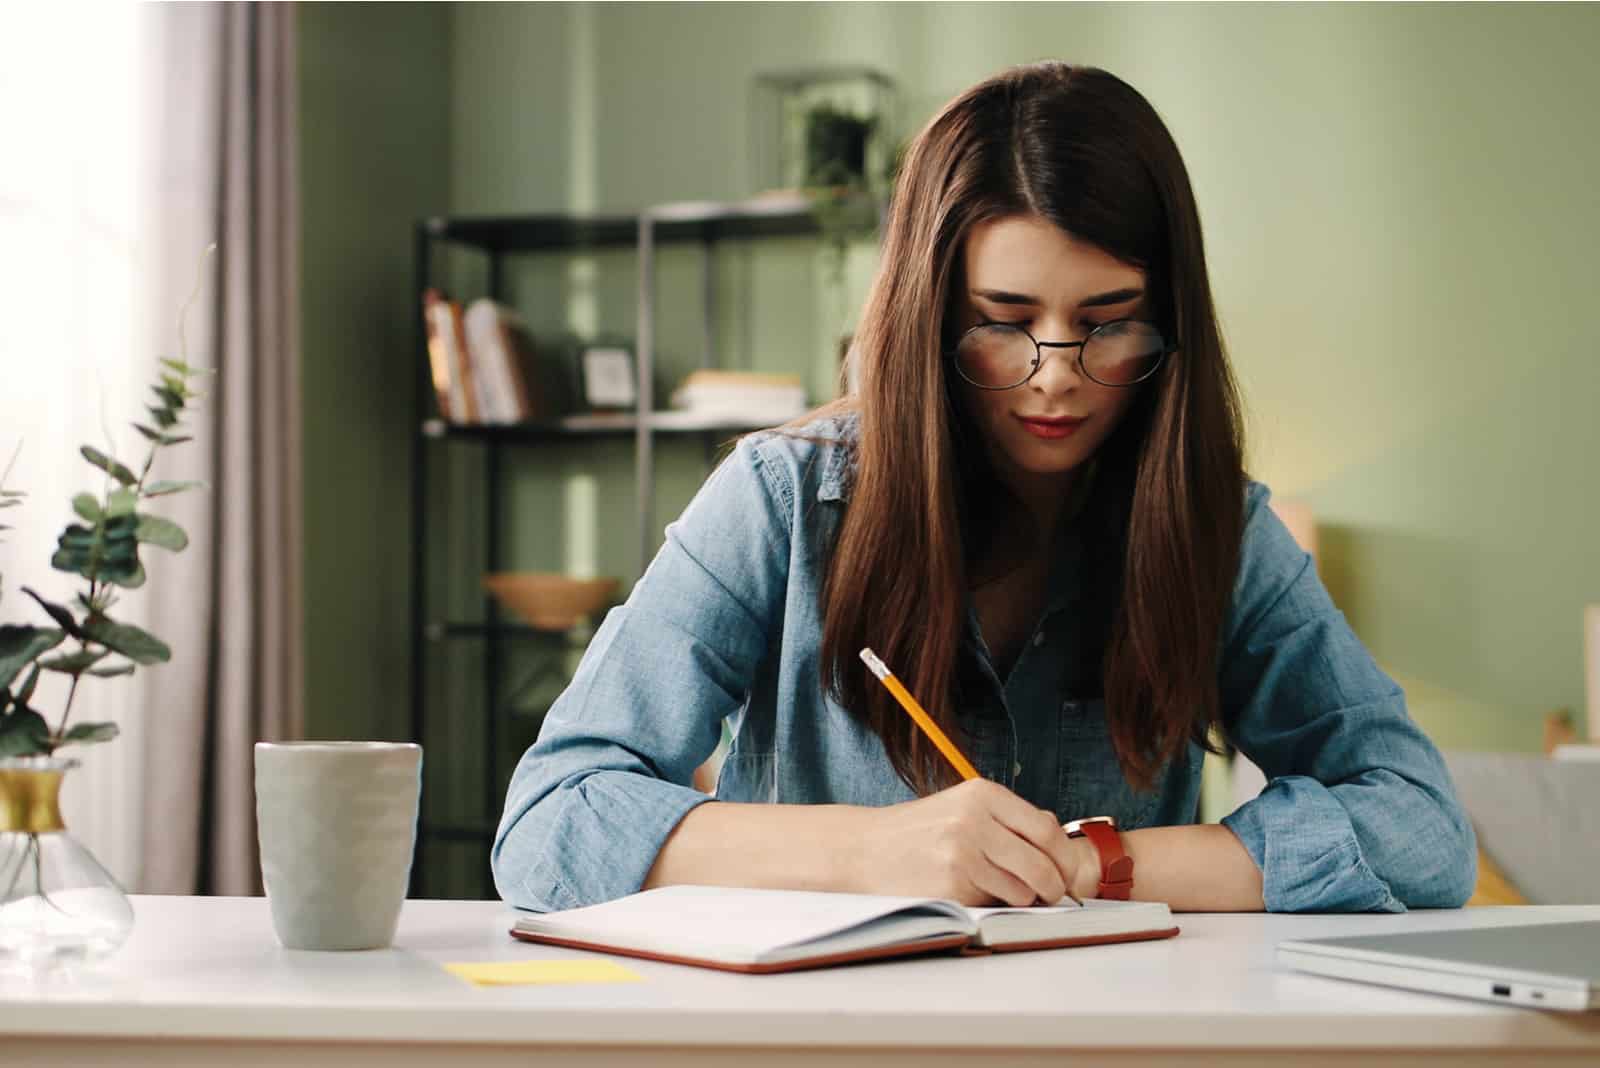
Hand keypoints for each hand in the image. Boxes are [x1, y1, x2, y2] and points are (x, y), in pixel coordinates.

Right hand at [847, 779, 1085, 906]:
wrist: (864, 849)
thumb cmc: (918, 832)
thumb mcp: (962, 807)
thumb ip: (1008, 819)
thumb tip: (1057, 837)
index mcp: (982, 794)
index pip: (1045, 828)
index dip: (1064, 857)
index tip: (1068, 873)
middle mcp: (974, 819)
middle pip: (1041, 862)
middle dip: (1054, 886)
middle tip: (1054, 895)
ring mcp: (963, 853)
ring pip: (1022, 889)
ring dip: (1020, 898)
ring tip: (995, 888)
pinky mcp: (952, 885)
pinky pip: (993, 904)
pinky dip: (991, 905)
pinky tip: (969, 891)